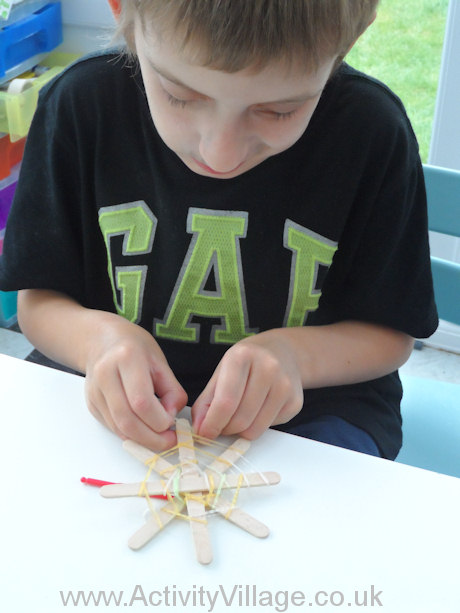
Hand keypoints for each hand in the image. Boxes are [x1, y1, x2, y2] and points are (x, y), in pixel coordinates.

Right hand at [84, 313, 186, 449]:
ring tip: (159, 438)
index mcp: (127, 358)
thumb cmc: (135, 348)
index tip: (173, 424)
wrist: (103, 340)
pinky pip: (112, 427)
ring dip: (142, 440)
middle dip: (151, 438)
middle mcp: (105, 374)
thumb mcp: (161, 362)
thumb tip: (171, 419)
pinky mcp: (91, 404)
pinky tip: (144, 431)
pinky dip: (131, 434)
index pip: (141, 401)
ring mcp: (95, 391)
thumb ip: (172, 391)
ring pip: (118, 428)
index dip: (159, 420)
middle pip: (127, 419)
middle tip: (169, 441)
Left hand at [191, 330, 303, 439]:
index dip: (212, 423)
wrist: (283, 352)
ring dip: (240, 431)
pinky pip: (269, 428)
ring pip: (255, 429)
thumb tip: (200, 429)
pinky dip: (257, 426)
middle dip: (225, 429)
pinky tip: (257, 410)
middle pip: (240, 419)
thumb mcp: (222, 371)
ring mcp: (285, 385)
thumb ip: (207, 401)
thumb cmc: (247, 363)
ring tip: (237, 417)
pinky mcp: (295, 401)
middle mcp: (268, 368)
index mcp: (243, 356)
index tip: (203, 433)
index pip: (225, 401)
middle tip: (220, 426)